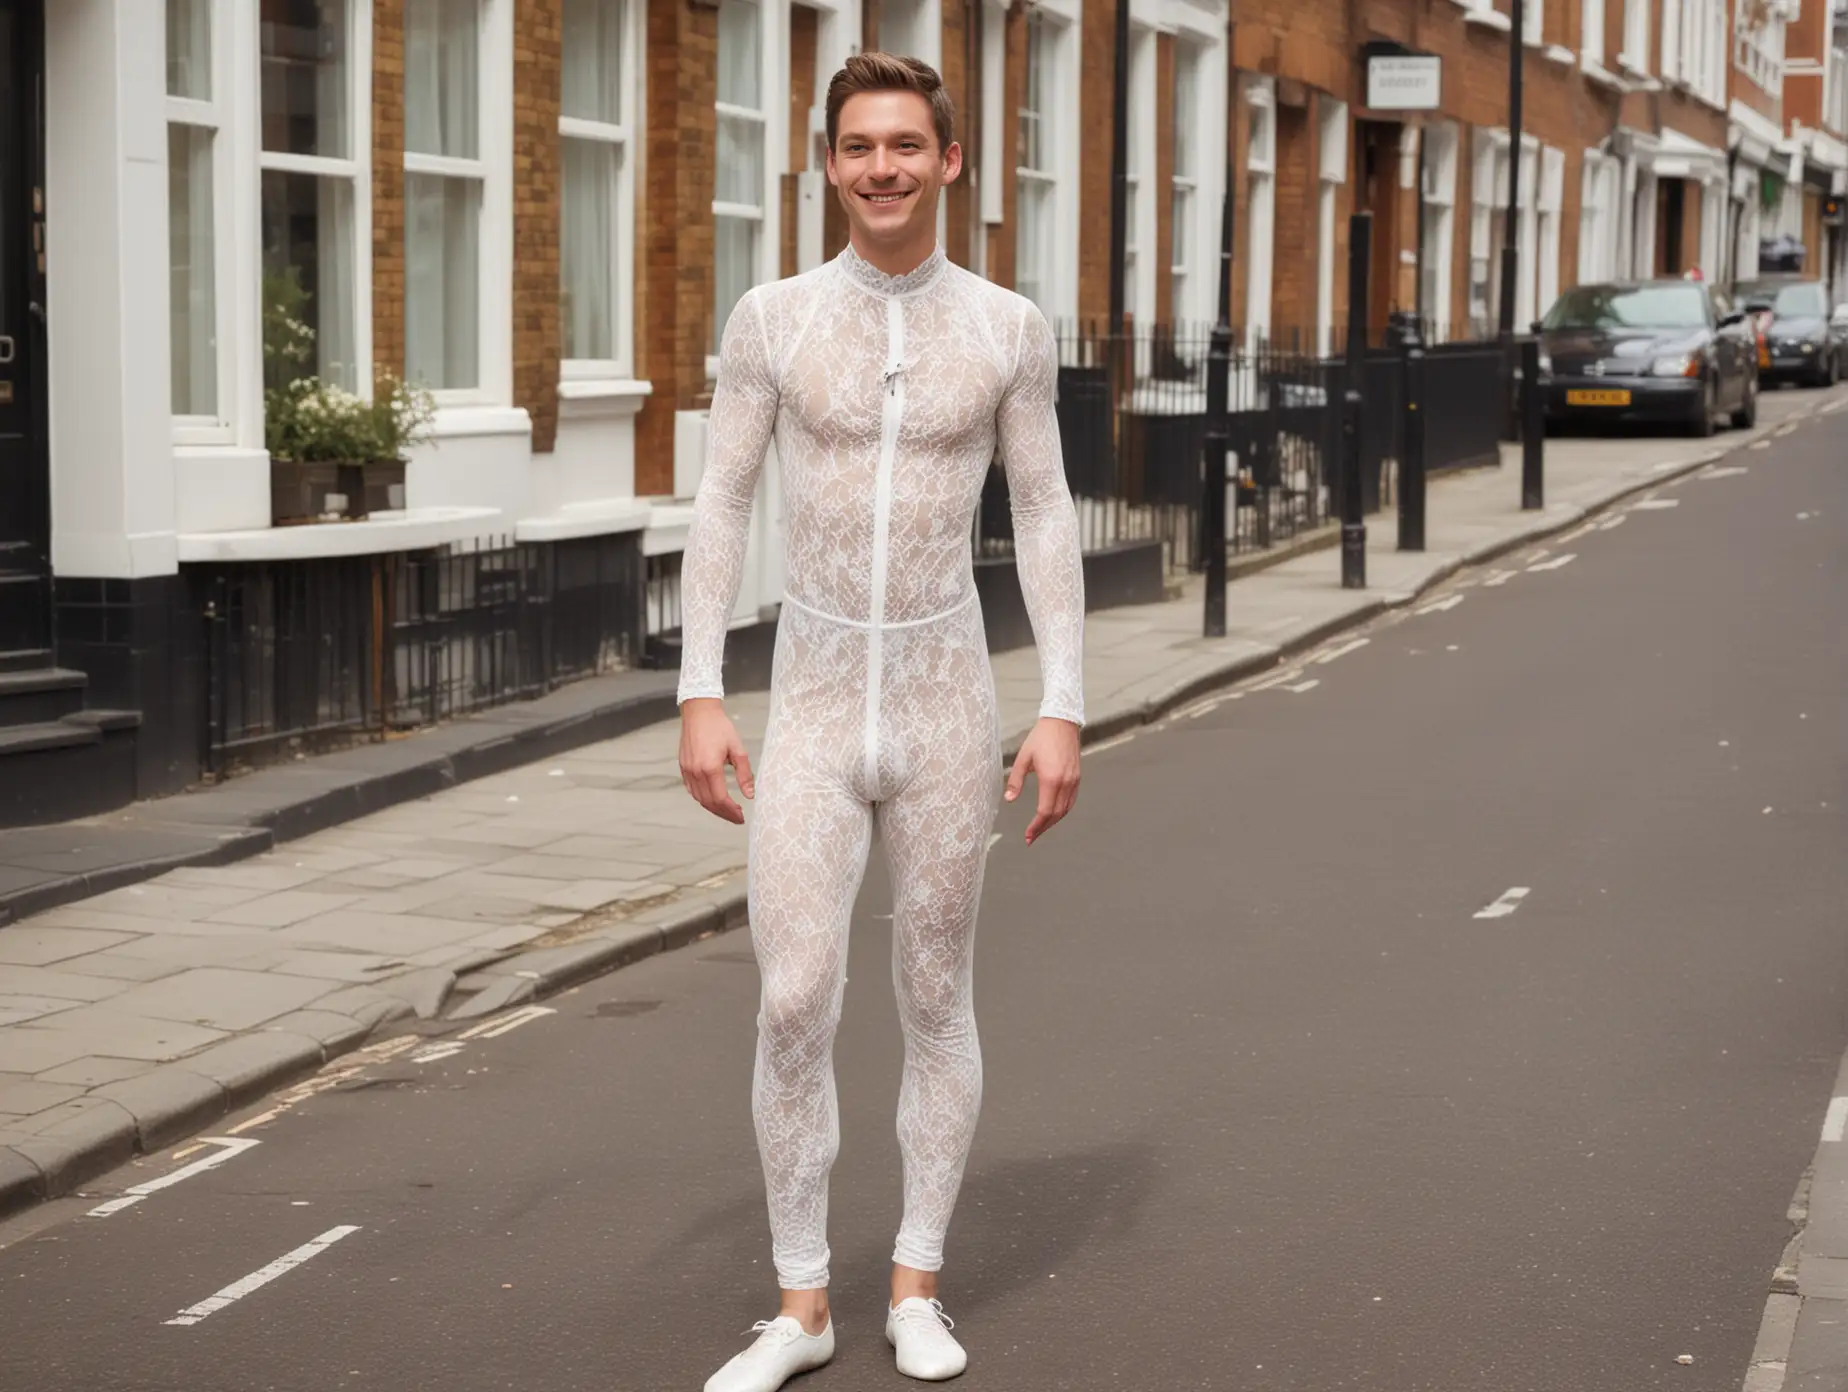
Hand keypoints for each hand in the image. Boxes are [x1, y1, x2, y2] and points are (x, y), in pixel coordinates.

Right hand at [679, 698, 754, 823]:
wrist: (699, 712)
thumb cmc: (720, 727)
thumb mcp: (738, 749)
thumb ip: (744, 774)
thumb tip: (751, 794)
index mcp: (711, 768)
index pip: (721, 799)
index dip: (732, 811)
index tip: (742, 816)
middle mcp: (696, 771)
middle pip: (709, 803)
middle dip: (724, 814)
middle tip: (737, 818)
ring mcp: (687, 770)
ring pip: (699, 799)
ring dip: (713, 808)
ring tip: (727, 811)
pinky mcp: (683, 767)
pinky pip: (691, 790)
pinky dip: (702, 799)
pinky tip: (712, 800)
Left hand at [1005, 717, 1080, 844]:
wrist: (1062, 722)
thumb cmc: (1040, 738)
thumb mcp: (1023, 758)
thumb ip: (1016, 780)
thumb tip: (1009, 800)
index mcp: (1051, 779)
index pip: (1045, 811)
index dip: (1036, 826)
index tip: (1028, 835)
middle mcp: (1065, 783)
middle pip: (1056, 814)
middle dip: (1043, 828)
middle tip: (1031, 837)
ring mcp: (1074, 780)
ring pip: (1066, 809)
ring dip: (1053, 822)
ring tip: (1040, 829)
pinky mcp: (1077, 777)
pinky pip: (1071, 800)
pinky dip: (1062, 811)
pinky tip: (1053, 814)